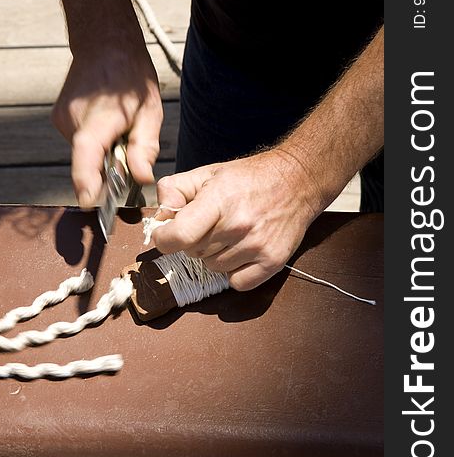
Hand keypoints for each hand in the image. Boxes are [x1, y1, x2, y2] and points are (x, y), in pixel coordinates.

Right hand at [52, 37, 162, 207]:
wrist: (105, 44)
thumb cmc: (132, 77)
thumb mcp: (150, 111)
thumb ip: (145, 148)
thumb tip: (141, 179)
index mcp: (100, 115)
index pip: (86, 153)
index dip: (86, 180)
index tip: (88, 202)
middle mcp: (74, 118)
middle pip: (89, 162)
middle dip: (108, 173)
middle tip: (129, 159)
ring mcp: (63, 119)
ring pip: (85, 155)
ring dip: (104, 156)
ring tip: (120, 132)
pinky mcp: (60, 120)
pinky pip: (81, 145)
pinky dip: (96, 146)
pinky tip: (108, 128)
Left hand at [152, 151, 320, 290]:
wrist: (297, 181)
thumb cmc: (249, 178)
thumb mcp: (207, 173)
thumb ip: (174, 190)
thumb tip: (160, 218)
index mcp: (219, 200)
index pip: (178, 236)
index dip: (164, 238)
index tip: (166, 234)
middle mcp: (239, 225)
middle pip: (193, 253)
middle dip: (194, 241)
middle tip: (211, 224)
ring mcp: (257, 246)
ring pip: (212, 268)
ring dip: (215, 255)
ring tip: (230, 234)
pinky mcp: (273, 262)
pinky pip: (236, 282)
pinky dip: (235, 271)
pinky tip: (242, 251)